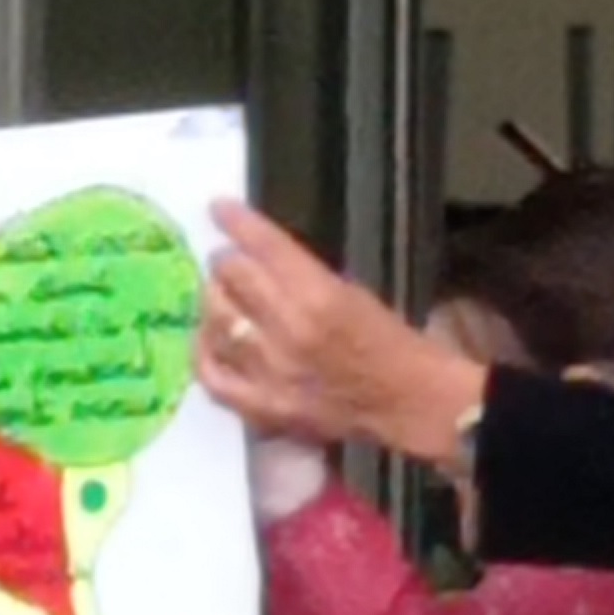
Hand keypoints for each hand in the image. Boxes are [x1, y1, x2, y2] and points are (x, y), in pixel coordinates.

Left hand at [199, 200, 486, 464]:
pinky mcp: (261, 407)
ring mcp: (270, 372)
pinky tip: (208, 340)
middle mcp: (288, 331)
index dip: (235, 222)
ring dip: (213, 302)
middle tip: (225, 262)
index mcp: (320, 296)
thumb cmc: (388, 342)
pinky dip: (203, 352)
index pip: (263, 247)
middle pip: (231, 280)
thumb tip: (255, 257)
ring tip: (219, 296)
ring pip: (216, 322)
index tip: (218, 208)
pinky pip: (212, 375)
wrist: (409, 404)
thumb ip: (300, 276)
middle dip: (225, 264)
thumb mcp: (351, 292)